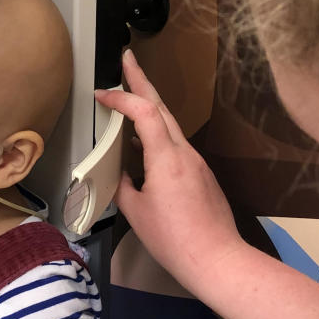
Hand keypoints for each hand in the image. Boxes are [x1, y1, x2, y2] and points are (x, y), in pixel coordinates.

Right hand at [95, 49, 244, 297]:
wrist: (218, 259)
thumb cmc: (175, 239)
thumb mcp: (136, 213)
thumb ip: (123, 187)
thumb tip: (117, 175)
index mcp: (167, 157)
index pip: (144, 112)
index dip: (122, 98)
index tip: (101, 94)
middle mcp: (185, 152)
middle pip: (163, 107)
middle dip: (142, 81)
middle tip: (127, 60)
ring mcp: (197, 162)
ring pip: (171, 125)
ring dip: (151, 107)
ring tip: (132, 96)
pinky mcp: (202, 175)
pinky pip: (177, 144)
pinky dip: (159, 132)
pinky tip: (146, 142)